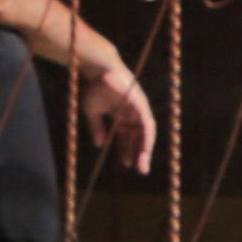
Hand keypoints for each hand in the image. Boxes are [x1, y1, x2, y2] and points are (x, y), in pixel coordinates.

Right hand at [69, 50, 152, 172]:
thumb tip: (100, 145)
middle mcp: (133, 115)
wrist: (99, 71)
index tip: (126, 163)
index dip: (127, 150)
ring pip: (146, 134)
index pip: (128, 137)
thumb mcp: (93, 112)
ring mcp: (139, 110)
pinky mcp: (142, 106)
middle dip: (140, 154)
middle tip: (140, 170)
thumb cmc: (95, 88)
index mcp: (123, 116)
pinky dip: (146, 137)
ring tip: (142, 165)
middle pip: (139, 137)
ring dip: (145, 149)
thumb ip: (98, 128)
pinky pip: (147, 125)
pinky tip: (144, 149)